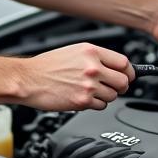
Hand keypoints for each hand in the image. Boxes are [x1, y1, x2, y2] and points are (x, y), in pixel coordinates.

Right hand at [17, 43, 134, 110]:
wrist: (27, 79)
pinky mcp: (82, 101)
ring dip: (106, 96)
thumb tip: (114, 67)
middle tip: (113, 87)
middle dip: (120, 86)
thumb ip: (95, 58)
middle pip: (123, 81)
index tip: (128, 76)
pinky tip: (83, 98)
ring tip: (91, 92)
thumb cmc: (46, 66)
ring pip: (113, 96)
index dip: (129, 71)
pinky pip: (101, 106)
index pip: (124, 63)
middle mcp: (92, 67)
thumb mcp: (73, 52)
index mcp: (91, 52)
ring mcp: (88, 85)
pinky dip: (95, 105)